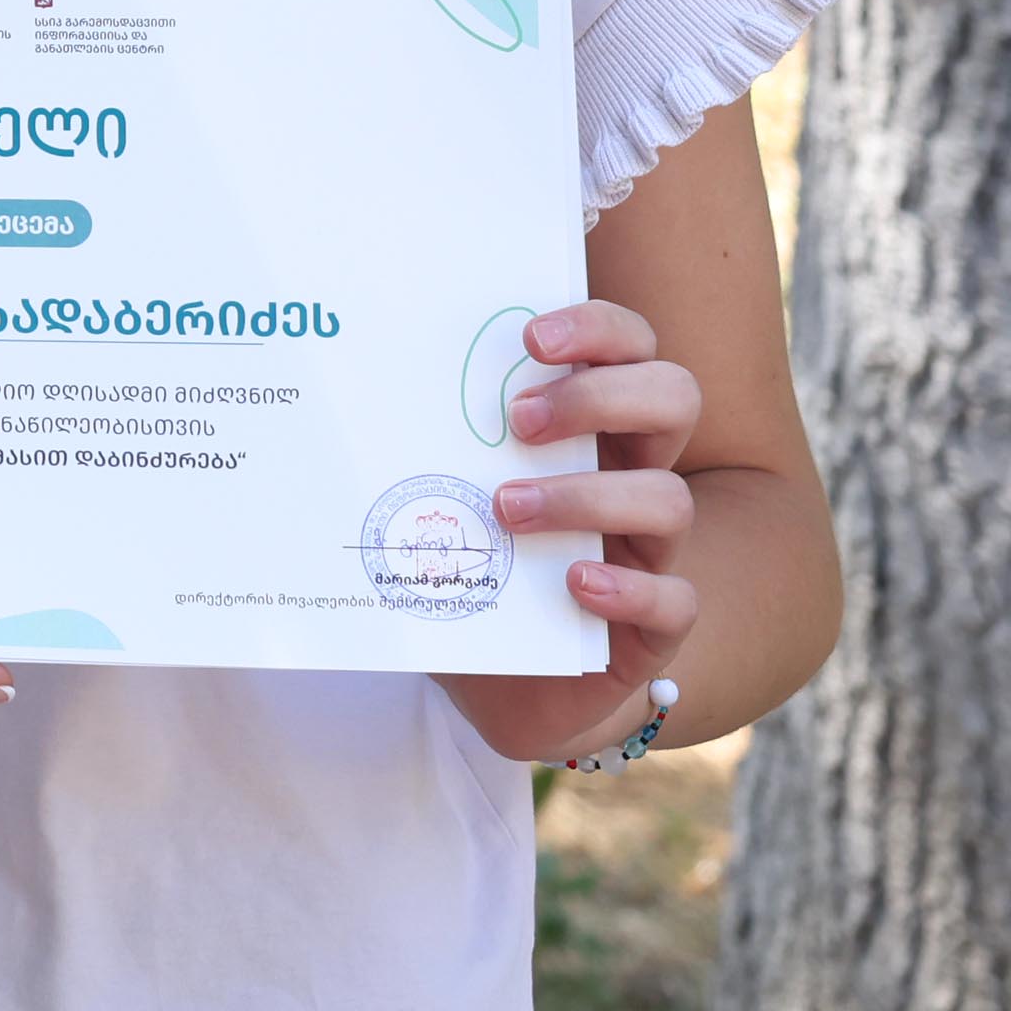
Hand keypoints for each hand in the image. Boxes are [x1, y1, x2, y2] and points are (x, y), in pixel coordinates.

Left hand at [443, 299, 707, 762]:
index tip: (530, 339)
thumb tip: (334, 387)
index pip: (629, 345)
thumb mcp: (446, 493)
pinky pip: (677, 601)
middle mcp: (633, 475)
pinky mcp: (653, 627)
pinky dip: (629, 589)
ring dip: (586, 496)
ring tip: (507, 508)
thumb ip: (426, 441)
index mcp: (593, 424)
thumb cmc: (472, 564)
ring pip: (667, 499)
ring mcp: (650, 551)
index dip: (598, 328)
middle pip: (672, 397)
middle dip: (598, 396)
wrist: (500, 682)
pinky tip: (575, 583)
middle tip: (517, 420)